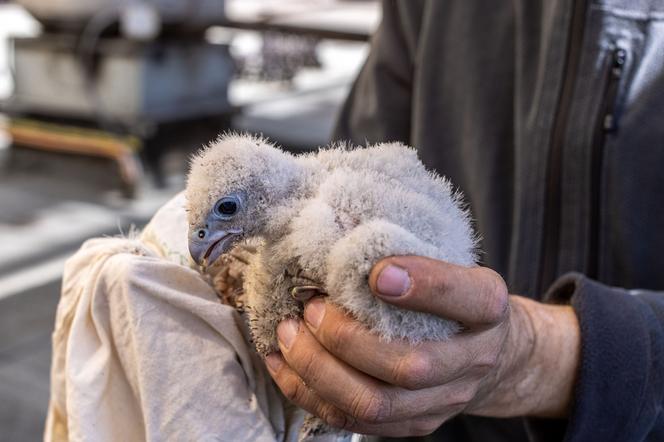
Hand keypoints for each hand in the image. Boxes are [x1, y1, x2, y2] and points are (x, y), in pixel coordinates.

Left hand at [264, 256, 579, 436]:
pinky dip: (309, 392)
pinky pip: (354, 421)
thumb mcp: (455, 265)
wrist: (494, 354)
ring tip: (288, 334)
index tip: (376, 272)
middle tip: (312, 308)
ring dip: (319, 370)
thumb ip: (417, 255)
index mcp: (488, 308)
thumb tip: (343, 236)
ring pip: (375, 403)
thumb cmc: (457, 299)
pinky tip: (283, 364)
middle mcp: (473, 361)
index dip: (425, 287)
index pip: (470, 299)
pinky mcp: (413, 424)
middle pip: (410, 366)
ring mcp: (443, 401)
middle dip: (347, 339)